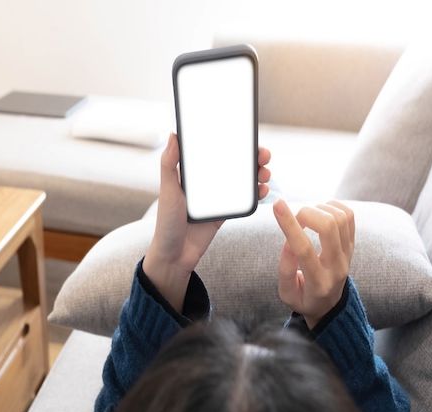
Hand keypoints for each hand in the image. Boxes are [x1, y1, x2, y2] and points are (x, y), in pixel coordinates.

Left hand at [144, 133, 270, 311]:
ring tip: (265, 174)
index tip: (247, 136)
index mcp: (192, 174)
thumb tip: (173, 134)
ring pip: (242, 180)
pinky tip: (263, 190)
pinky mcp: (225, 213)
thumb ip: (170, 164)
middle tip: (263, 155)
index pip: (214, 151)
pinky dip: (256, 193)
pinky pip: (244, 200)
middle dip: (252, 157)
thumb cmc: (166, 223)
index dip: (232, 142)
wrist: (175, 256)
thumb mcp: (167, 191)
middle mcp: (206, 183)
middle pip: (233, 164)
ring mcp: (217, 198)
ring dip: (257, 174)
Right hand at [272, 199, 354, 328]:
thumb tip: (288, 240)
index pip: (304, 249)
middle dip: (307, 213)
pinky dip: (332, 207)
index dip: (289, 224)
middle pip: (329, 227)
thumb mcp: (286, 293)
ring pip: (340, 218)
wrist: (329, 304)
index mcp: (318, 282)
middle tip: (295, 218)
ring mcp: (348, 255)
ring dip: (319, 209)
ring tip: (306, 217)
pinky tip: (320, 213)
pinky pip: (349, 216)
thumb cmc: (303, 298)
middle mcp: (337, 267)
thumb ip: (286, 269)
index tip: (277, 205)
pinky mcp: (352, 245)